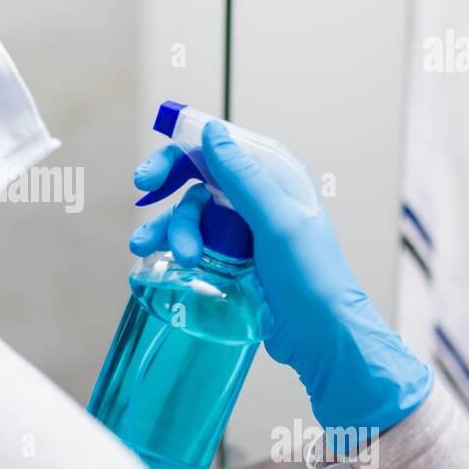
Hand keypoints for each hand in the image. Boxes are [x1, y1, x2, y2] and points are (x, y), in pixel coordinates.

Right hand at [130, 120, 431, 435]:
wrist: (324, 337)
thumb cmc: (312, 276)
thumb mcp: (276, 221)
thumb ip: (242, 176)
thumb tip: (211, 131)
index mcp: (271, 181)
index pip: (214, 154)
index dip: (176, 160)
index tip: (146, 180)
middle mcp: (254, 203)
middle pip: (195, 191)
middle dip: (172, 214)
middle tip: (144, 239)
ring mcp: (243, 236)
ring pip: (191, 224)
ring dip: (173, 239)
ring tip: (172, 264)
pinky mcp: (233, 266)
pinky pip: (196, 251)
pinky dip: (174, 258)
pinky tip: (154, 272)